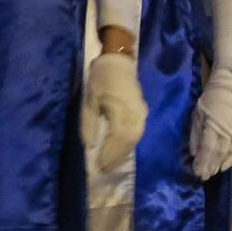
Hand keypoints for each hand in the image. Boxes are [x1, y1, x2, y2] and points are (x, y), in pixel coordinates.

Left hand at [84, 52, 146, 172]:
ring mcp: (141, 113)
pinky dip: (129, 143)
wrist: (119, 61)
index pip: (117, 139)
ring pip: (135, 138)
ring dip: (124, 152)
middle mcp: (135, 114)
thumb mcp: (89, 101)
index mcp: (121, 111)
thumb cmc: (101, 78)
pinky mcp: (142, 111)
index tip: (100, 168)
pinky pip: (137, 132)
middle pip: (128, 142)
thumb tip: (90, 146)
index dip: (110, 155)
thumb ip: (89, 124)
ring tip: (113, 163)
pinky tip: (122, 149)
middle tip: (106, 170)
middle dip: (117, 157)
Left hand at [188, 70, 231, 179]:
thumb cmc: (211, 99)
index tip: (197, 173)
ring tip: (213, 173)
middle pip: (219, 153)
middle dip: (210, 166)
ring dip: (220, 164)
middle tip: (203, 177)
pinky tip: (226, 166)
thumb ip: (196, 135)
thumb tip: (195, 154)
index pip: (208, 148)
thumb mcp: (198, 114)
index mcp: (214, 125)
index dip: (202, 162)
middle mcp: (229, 130)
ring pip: (230, 153)